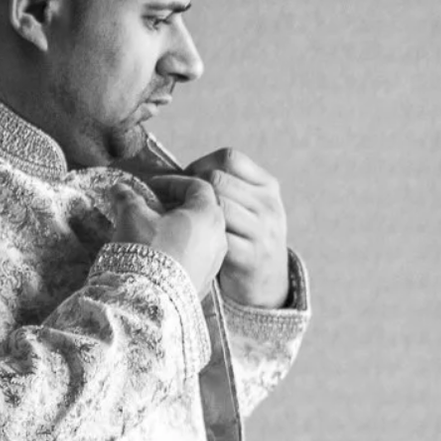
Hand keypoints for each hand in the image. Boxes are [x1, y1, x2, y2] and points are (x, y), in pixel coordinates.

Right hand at [110, 176, 226, 298]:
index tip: (152, 187)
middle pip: (203, 210)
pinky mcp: (207, 281)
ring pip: (202, 235)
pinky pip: (198, 257)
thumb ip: (128, 198)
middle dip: (178, 205)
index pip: (198, 186)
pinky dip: (183, 249)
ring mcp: (215, 261)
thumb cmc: (146, 252)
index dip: (173, 182)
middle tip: (153, 207)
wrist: (150, 301)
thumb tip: (120, 188)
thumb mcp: (132, 217)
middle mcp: (219, 237)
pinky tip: (162, 254)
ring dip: (181, 228)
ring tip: (155, 231)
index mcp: (207, 214)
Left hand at [184, 148, 289, 308]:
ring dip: (188, 211)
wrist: (269, 281)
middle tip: (171, 200)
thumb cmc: (247, 237)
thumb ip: (229, 187)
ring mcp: (262, 231)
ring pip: (216, 205)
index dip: (201, 164)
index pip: (230, 158)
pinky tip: (188, 240)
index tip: (186, 179)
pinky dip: (198, 236)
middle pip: (219, 180)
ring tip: (174, 218)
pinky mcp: (251, 256)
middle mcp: (268, 205)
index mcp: (268, 187)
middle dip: (189, 187)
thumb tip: (178, 172)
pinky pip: (217, 236)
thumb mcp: (252, 207)